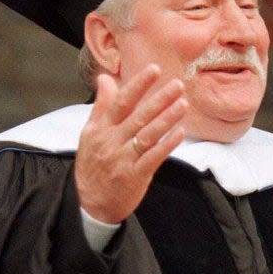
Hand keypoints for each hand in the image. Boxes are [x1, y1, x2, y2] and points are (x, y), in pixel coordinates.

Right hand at [75, 64, 187, 223]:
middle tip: (178, 85)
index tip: (154, 70)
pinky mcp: (135, 176)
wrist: (91, 204)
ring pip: (148, 135)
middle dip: (159, 99)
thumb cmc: (92, 165)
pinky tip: (179, 133)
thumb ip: (101, 106)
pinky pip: (153, 158)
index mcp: (101, 129)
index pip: (120, 102)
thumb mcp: (89, 134)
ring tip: (183, 104)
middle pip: (138, 117)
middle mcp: (112, 142)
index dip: (138, 85)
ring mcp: (123, 160)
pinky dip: (166, 145)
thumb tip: (106, 78)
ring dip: (167, 119)